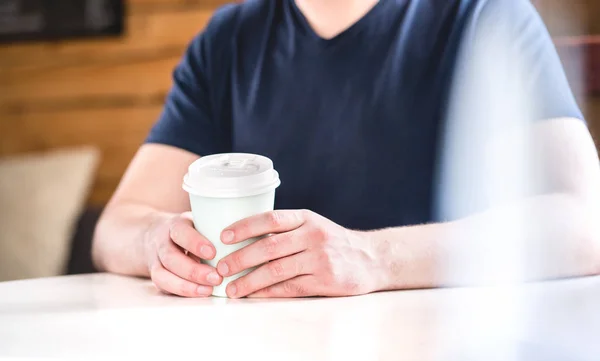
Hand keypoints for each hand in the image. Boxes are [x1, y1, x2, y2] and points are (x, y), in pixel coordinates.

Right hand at [144, 212, 222, 296]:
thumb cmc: (189, 229)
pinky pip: (163, 286)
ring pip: (162, 275)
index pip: (180, 232)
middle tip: (217, 277)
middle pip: (171, 258)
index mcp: (175, 225)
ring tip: (209, 290)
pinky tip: (200, 293)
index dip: (195, 243)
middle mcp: (162, 242)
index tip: (213, 253)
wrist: (155, 234)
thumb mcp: (200, 220)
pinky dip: (181, 291)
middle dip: (193, 271)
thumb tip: (253, 235)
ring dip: (187, 285)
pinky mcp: (156, 275)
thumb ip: (217, 227)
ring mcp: (156, 260)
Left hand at [216, 210, 382, 297]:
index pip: (270, 219)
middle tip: (220, 267)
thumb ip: (285, 230)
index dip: (244, 226)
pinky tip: (254, 294)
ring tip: (232, 287)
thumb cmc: (332, 241)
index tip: (223, 236)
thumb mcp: (312, 225)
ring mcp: (319, 259)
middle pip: (269, 247)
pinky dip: (268, 292)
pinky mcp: (324, 280)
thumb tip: (242, 239)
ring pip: (276, 271)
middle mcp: (313, 236)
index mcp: (306, 218)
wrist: (369, 259)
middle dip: (240, 258)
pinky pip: (289, 288)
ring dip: (250, 280)